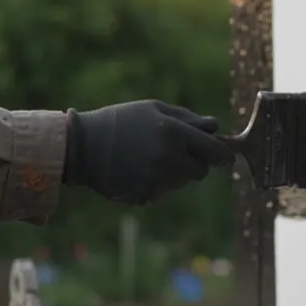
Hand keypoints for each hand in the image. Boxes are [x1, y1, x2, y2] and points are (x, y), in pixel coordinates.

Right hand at [63, 100, 234, 205]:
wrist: (82, 146)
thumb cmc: (121, 122)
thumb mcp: (153, 109)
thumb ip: (188, 118)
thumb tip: (216, 127)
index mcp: (174, 133)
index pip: (217, 152)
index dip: (223, 156)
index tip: (224, 157)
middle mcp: (169, 158)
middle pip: (201, 172)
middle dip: (194, 163)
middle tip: (175, 153)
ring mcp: (157, 180)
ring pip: (182, 183)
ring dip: (174, 173)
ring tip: (148, 158)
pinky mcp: (145, 196)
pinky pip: (163, 193)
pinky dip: (155, 184)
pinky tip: (136, 171)